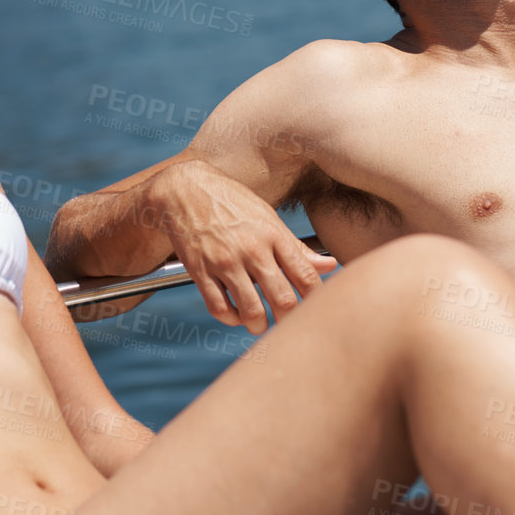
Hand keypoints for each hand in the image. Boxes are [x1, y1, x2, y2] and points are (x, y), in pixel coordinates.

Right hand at [148, 159, 337, 334]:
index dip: (315, 299)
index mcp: (272, 235)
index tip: (314, 308)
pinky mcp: (200, 271)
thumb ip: (297, 247)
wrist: (184, 188)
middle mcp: (251, 249)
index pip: (305, 275)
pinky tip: (235, 315)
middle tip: (289, 324)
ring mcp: (224, 261)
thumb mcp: (268, 217)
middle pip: (282, 299)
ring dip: (259, 325)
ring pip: (251, 311)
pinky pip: (219, 308)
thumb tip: (330, 266)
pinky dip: (231, 319)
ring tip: (260, 324)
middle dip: (290, 319)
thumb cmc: (230, 201)